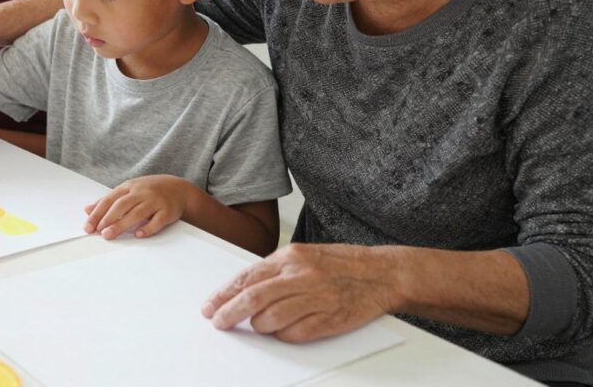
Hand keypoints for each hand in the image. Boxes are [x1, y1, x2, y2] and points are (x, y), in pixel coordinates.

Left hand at [83, 175, 195, 239]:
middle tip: (98, 232)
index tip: (88, 226)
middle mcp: (142, 192)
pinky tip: (138, 235)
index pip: (110, 199)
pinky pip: (157, 221)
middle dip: (108, 219)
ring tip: (110, 235)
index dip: (98, 213)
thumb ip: (108, 200)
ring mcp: (155, 201)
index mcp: (129, 187)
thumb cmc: (150, 191)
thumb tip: (87, 210)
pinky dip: (147, 228)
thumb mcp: (128, 190)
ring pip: (137, 213)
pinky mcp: (168, 211)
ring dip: (122, 224)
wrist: (179, 189)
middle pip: (122, 205)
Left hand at [200, 243, 399, 342]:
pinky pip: (293, 333)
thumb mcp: (303, 256)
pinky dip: (282, 335)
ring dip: (259, 326)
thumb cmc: (341, 264)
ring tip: (260, 325)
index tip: (210, 306)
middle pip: (253, 299)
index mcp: (290, 257)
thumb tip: (243, 289)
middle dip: (229, 313)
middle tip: (218, 322)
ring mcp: (315, 297)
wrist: (382, 273)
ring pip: (270, 319)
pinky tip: (283, 330)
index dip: (224, 295)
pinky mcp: (328, 319)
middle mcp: (300, 275)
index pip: (247, 278)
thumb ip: (274, 271)